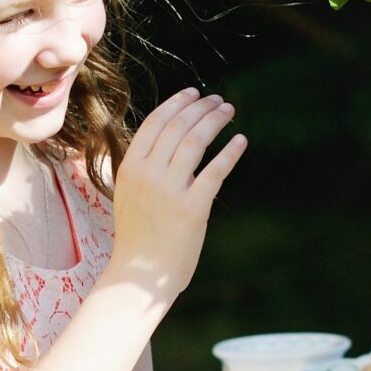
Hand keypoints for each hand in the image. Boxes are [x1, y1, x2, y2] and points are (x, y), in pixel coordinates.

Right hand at [103, 89, 245, 299]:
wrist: (138, 276)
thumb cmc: (137, 236)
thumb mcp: (129, 193)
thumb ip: (145, 166)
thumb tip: (169, 139)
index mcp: (129, 167)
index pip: (156, 123)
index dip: (178, 103)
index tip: (195, 94)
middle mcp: (148, 174)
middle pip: (179, 126)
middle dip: (201, 108)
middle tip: (218, 101)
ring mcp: (169, 190)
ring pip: (196, 141)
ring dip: (215, 121)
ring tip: (228, 112)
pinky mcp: (192, 208)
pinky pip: (215, 171)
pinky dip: (230, 152)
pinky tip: (240, 140)